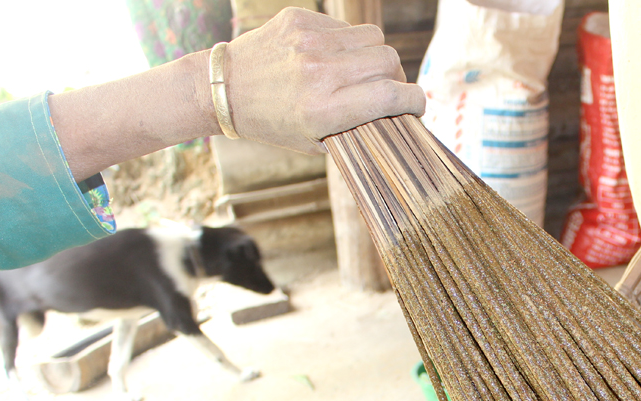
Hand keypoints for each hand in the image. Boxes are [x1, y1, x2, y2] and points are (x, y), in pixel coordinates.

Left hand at [223, 8, 424, 154]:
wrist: (224, 89)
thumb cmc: (273, 122)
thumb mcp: (316, 141)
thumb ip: (358, 126)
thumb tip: (397, 112)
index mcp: (324, 110)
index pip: (391, 95)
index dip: (415, 99)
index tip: (416, 105)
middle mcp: (318, 72)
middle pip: (389, 61)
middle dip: (395, 78)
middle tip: (383, 90)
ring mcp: (309, 41)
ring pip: (374, 38)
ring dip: (374, 56)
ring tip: (357, 72)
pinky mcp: (299, 19)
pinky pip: (346, 27)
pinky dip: (347, 43)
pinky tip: (328, 57)